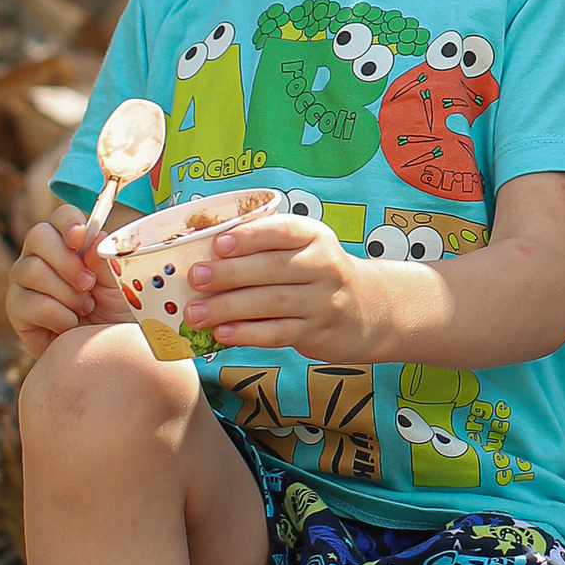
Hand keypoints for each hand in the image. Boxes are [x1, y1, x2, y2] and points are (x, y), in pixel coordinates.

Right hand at [7, 203, 129, 356]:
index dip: (69, 222)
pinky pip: (31, 303)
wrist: (102, 351)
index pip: (61, 217)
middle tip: (88, 284)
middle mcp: (40, 255)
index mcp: (68, 241)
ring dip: (66, 293)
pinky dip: (59, 316)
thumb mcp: (118, 282)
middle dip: (67, 262)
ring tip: (85, 307)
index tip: (81, 237)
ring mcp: (24, 281)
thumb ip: (104, 259)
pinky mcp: (16, 308)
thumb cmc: (112, 311)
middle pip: (38, 236)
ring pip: (32, 270)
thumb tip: (92, 238)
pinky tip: (71, 324)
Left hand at [181, 205, 382, 360]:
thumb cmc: (317, 273)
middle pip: (272, 268)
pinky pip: (277, 332)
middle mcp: (323, 266)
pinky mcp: (316, 332)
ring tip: (196, 313)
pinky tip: (222, 333)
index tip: (218, 244)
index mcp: (314, 236)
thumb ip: (266, 245)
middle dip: (229, 274)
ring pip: (271, 303)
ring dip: (229, 308)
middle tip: (195, 278)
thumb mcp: (304, 248)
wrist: (369, 309)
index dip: (250, 237)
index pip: (282, 231)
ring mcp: (322, 301)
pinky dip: (247, 333)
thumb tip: (203, 252)